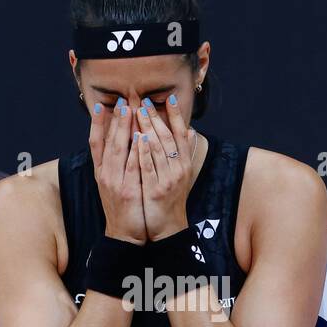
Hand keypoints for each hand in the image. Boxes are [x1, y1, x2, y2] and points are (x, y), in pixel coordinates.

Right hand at [89, 99, 144, 243]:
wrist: (125, 234)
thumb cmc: (123, 207)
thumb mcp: (115, 183)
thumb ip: (117, 163)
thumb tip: (121, 141)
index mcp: (101, 172)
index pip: (95, 143)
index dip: (97, 124)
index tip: (100, 105)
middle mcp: (105, 175)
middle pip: (107, 142)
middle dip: (114, 120)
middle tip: (121, 100)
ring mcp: (115, 183)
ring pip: (118, 151)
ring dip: (123, 129)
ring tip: (129, 110)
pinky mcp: (128, 192)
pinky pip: (132, 167)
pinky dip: (135, 151)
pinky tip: (140, 137)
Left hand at [134, 94, 196, 240]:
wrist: (166, 229)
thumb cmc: (170, 201)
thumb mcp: (179, 175)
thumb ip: (181, 153)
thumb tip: (189, 131)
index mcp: (183, 164)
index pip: (181, 134)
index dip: (176, 115)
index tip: (169, 98)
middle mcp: (179, 169)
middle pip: (168, 137)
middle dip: (156, 116)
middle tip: (143, 99)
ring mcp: (168, 180)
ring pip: (158, 148)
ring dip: (148, 127)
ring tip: (137, 111)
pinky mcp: (156, 190)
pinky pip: (149, 167)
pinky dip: (144, 152)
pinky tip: (138, 137)